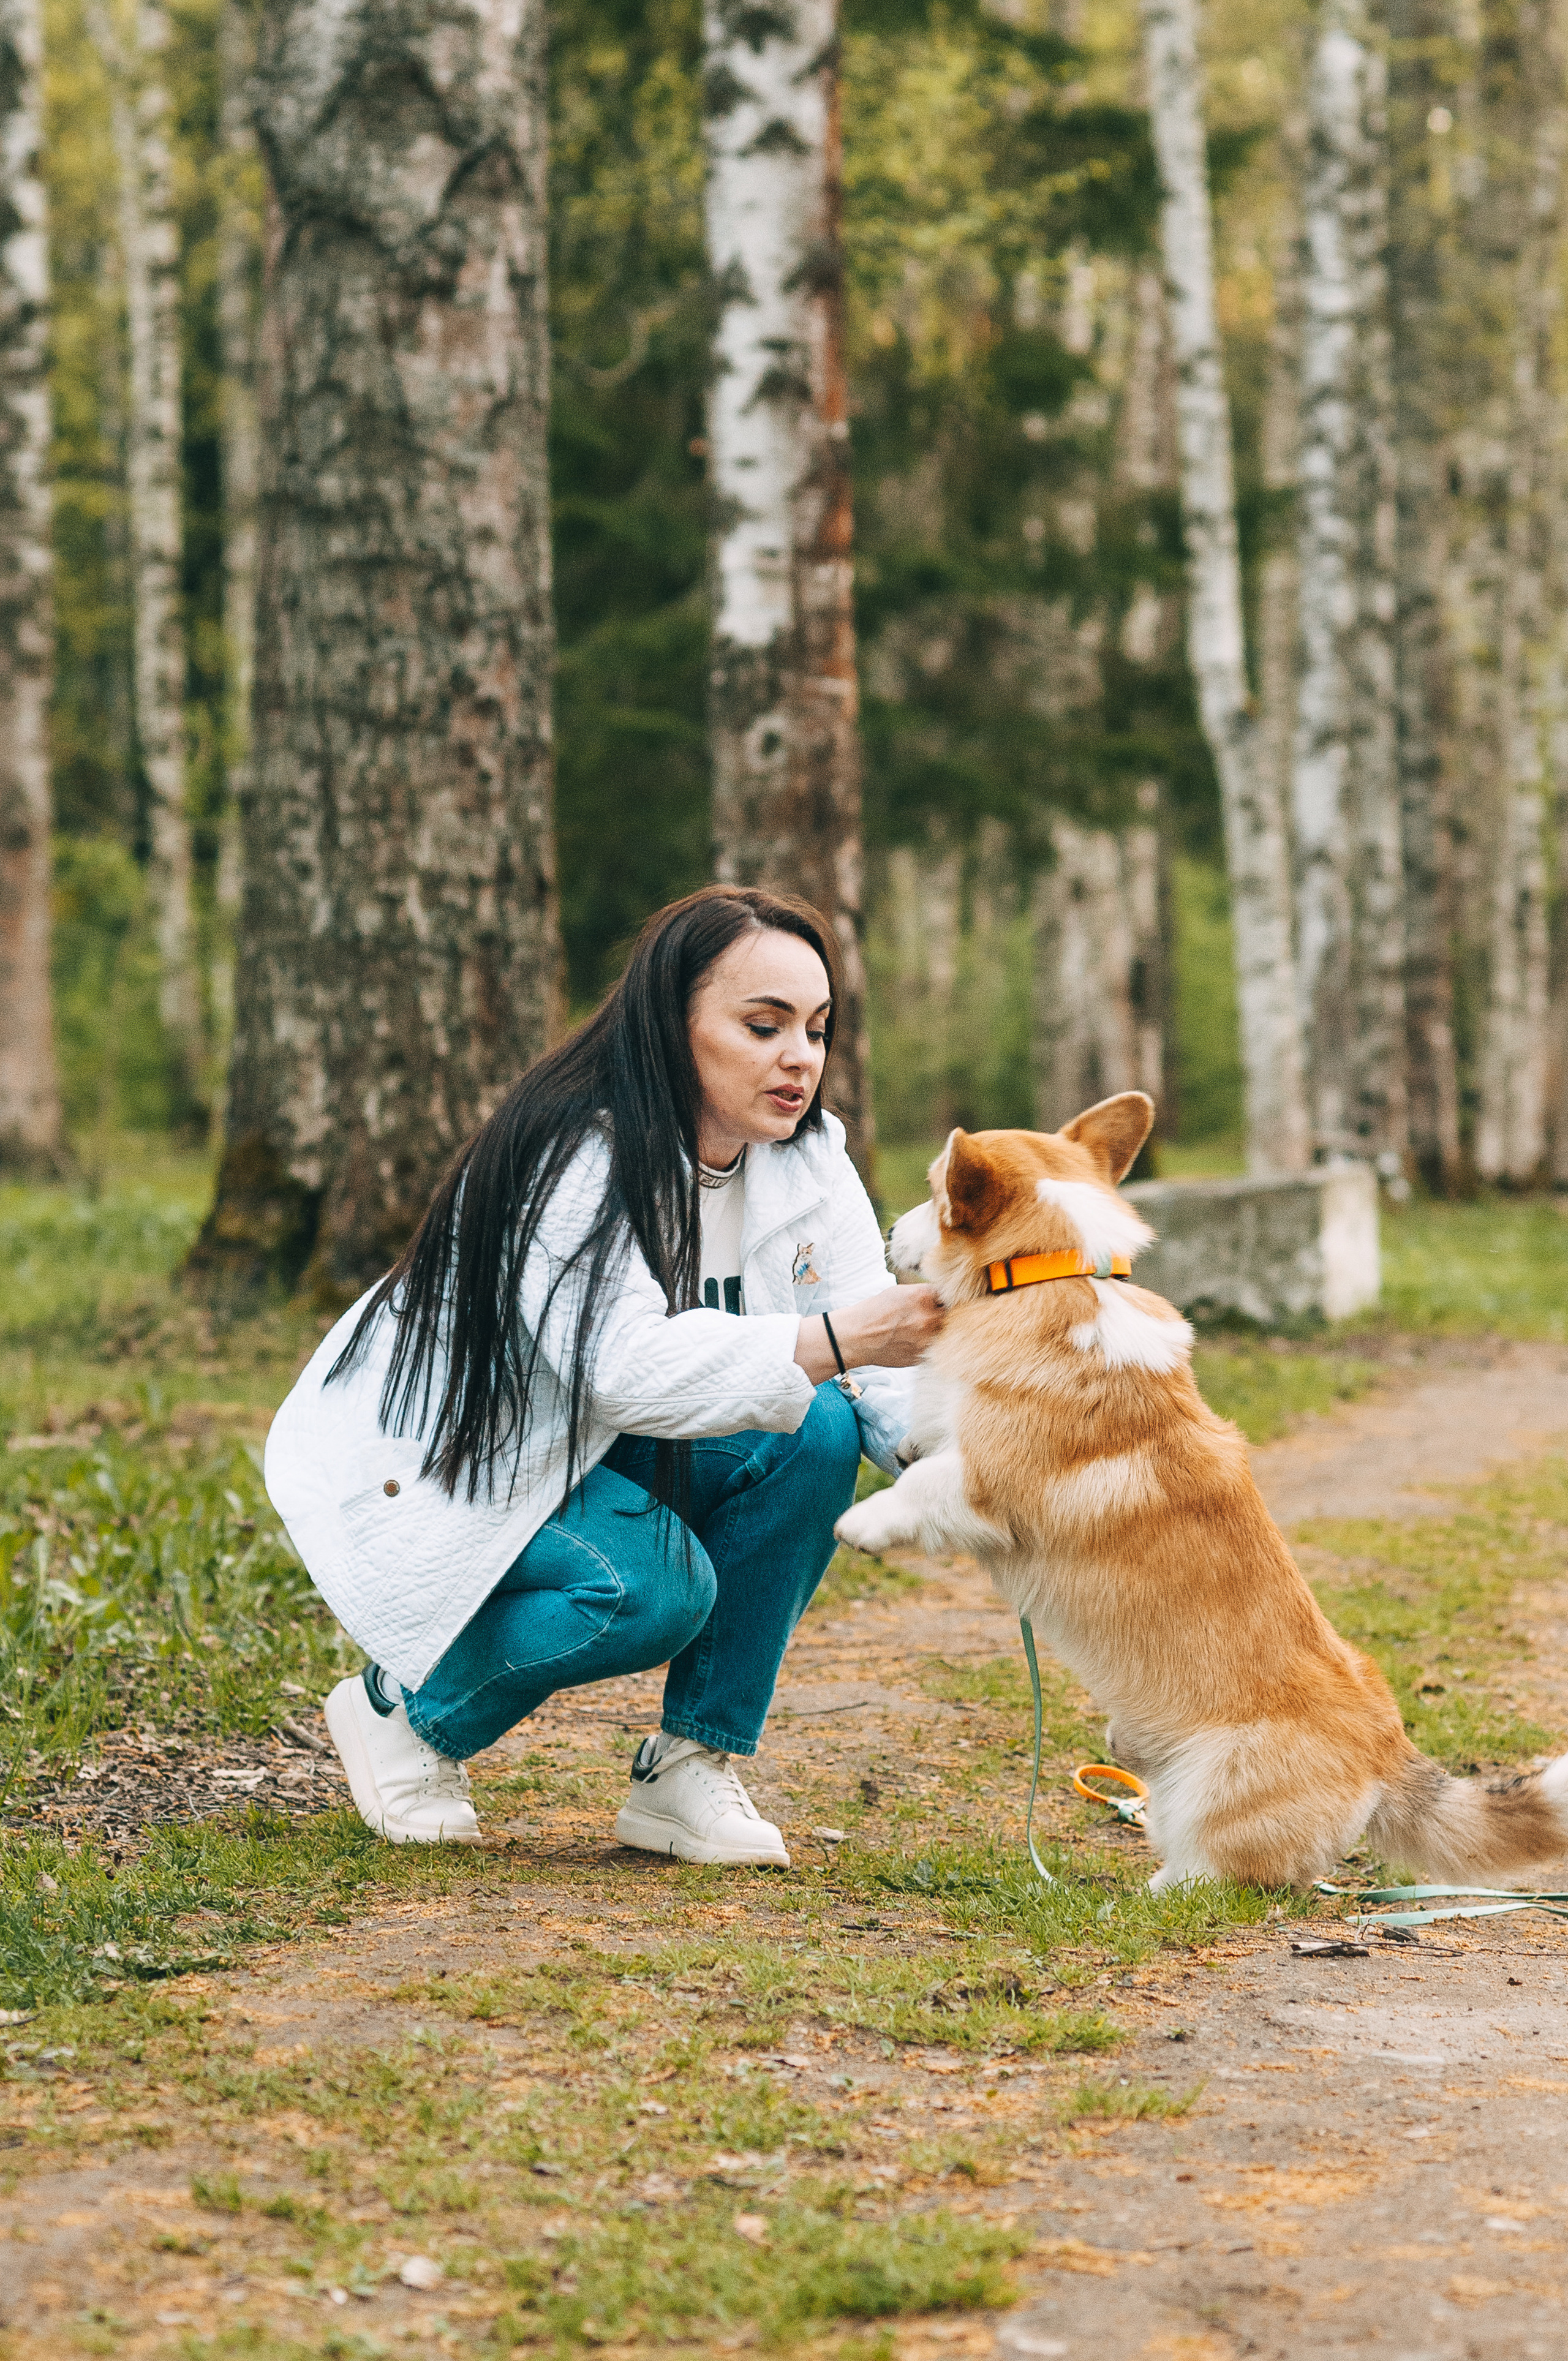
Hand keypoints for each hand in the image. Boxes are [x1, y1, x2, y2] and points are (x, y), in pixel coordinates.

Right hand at [794, 1287, 943, 1381]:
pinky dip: (926, 1344)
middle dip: (943, 1315)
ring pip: (944, 1333)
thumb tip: (942, 1297)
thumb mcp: (899, 1292)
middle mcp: (929, 1317)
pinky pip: (933, 1347)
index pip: (949, 1294)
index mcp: (923, 1296)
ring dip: (936, 1331)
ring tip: (917, 1329)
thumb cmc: (874, 1311)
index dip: (944, 1298)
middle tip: (929, 1316)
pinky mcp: (922, 1356)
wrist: (857, 1338)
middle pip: (951, 1315)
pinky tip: (911, 1340)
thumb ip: (924, 1293)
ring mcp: (927, 1339)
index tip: (940, 1301)